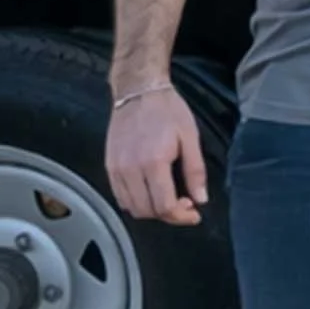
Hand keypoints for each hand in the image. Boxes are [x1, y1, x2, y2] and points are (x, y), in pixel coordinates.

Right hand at [106, 86, 207, 225]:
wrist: (139, 92)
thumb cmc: (168, 110)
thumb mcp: (190, 137)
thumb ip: (195, 171)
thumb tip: (201, 198)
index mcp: (153, 162)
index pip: (164, 206)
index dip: (181, 216)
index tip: (194, 214)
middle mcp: (130, 169)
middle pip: (146, 211)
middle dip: (168, 214)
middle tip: (185, 204)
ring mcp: (116, 169)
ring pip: (131, 207)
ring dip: (151, 210)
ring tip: (170, 197)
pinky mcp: (108, 166)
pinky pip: (120, 196)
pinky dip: (136, 201)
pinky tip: (151, 190)